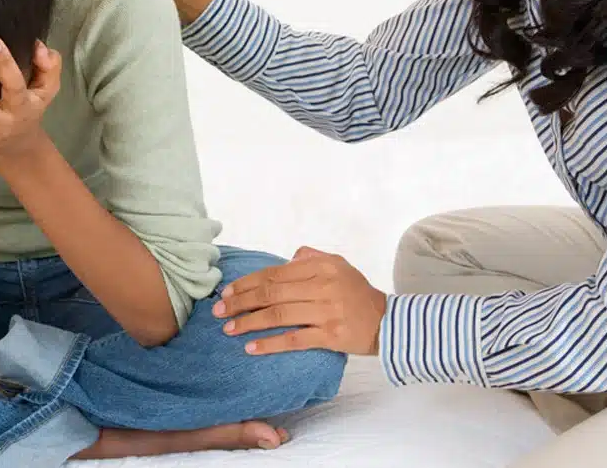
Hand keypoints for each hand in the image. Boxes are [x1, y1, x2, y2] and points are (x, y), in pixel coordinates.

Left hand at [213, 247, 386, 355]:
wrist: (388, 322)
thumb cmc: (357, 293)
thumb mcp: (338, 264)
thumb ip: (311, 258)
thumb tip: (286, 260)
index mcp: (321, 267)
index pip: (275, 274)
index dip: (247, 283)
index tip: (227, 292)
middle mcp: (322, 286)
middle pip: (271, 294)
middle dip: (240, 302)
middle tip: (218, 311)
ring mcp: (326, 312)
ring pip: (279, 315)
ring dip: (249, 322)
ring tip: (229, 328)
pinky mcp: (330, 336)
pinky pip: (294, 339)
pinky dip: (271, 343)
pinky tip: (252, 347)